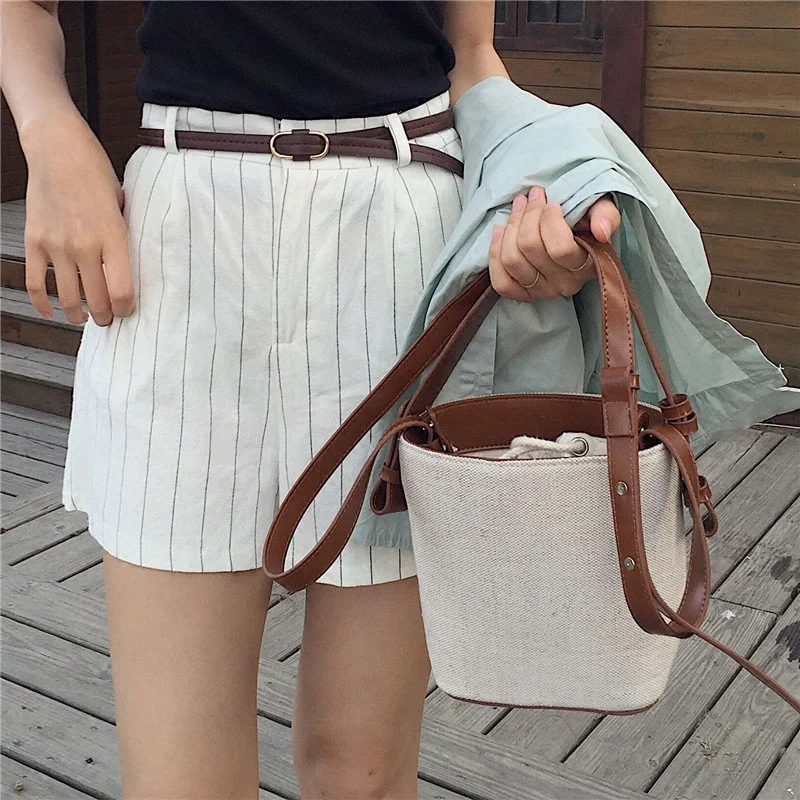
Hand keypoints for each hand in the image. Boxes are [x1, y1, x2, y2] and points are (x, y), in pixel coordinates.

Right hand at [21, 110, 133, 325]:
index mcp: (113, 237)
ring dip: (77, 314)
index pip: (122, 291)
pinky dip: (43, 302)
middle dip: (105, 316)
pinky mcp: (35, 241)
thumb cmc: (95, 172)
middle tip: (109, 319)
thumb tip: (132, 264)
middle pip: (97, 299)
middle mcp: (84, 245)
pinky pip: (35, 282)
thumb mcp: (123, 205)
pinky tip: (51, 311)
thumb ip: (125, 236)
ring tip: (84, 318)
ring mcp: (57, 245)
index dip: (126, 309)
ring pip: (67, 297)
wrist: (57, 148)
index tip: (128, 311)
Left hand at [488, 186, 620, 301]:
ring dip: (510, 227)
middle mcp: (564, 284)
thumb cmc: (587, 220)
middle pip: (530, 248)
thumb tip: (601, 231)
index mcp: (587, 266)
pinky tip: (499, 230)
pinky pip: (500, 281)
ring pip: (512, 260)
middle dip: (527, 215)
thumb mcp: (602, 210)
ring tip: (517, 206)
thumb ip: (606, 215)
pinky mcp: (522, 295)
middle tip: (530, 197)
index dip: (548, 220)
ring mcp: (542, 292)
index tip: (550, 202)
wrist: (572, 234)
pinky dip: (495, 252)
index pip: (559, 248)